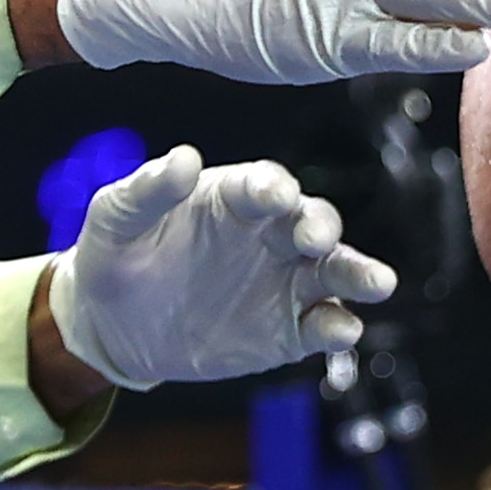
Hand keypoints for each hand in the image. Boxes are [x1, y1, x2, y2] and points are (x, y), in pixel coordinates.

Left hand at [43, 148, 393, 391]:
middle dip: (320, 227)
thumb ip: (148, 189)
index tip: (274, 195)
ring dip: (357, 274)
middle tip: (316, 238)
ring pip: (333, 272)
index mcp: (232, 197)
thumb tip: (183, 157)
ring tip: (378, 283)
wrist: (112, 322)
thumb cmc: (116, 253)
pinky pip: (321, 326)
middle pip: (312, 221)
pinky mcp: (287, 330)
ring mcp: (284, 282)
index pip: (263, 183)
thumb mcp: (116, 216)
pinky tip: (341, 331)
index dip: (271, 187)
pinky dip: (337, 328)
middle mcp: (270, 234)